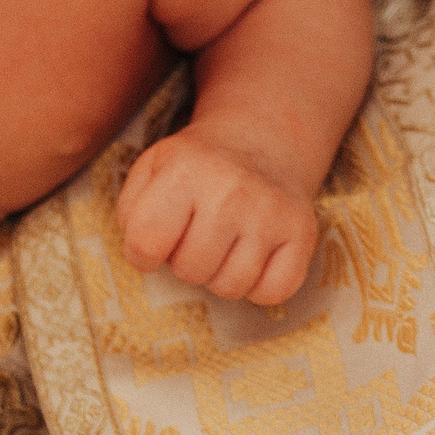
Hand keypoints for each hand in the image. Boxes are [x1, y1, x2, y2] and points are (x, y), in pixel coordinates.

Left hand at [115, 125, 317, 304]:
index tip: (154, 243)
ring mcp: (270, 213)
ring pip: (231, 287)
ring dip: (219, 275)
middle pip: (190, 270)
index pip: (146, 244)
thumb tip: (143, 253)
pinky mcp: (302, 233)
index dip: (142, 254)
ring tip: (221, 245)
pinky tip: (251, 257)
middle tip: (194, 236)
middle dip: (184, 262)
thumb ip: (132, 211)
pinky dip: (258, 287)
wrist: (259, 141)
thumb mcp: (151, 168)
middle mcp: (230, 192)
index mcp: (184, 172)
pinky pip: (273, 293)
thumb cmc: (196, 165)